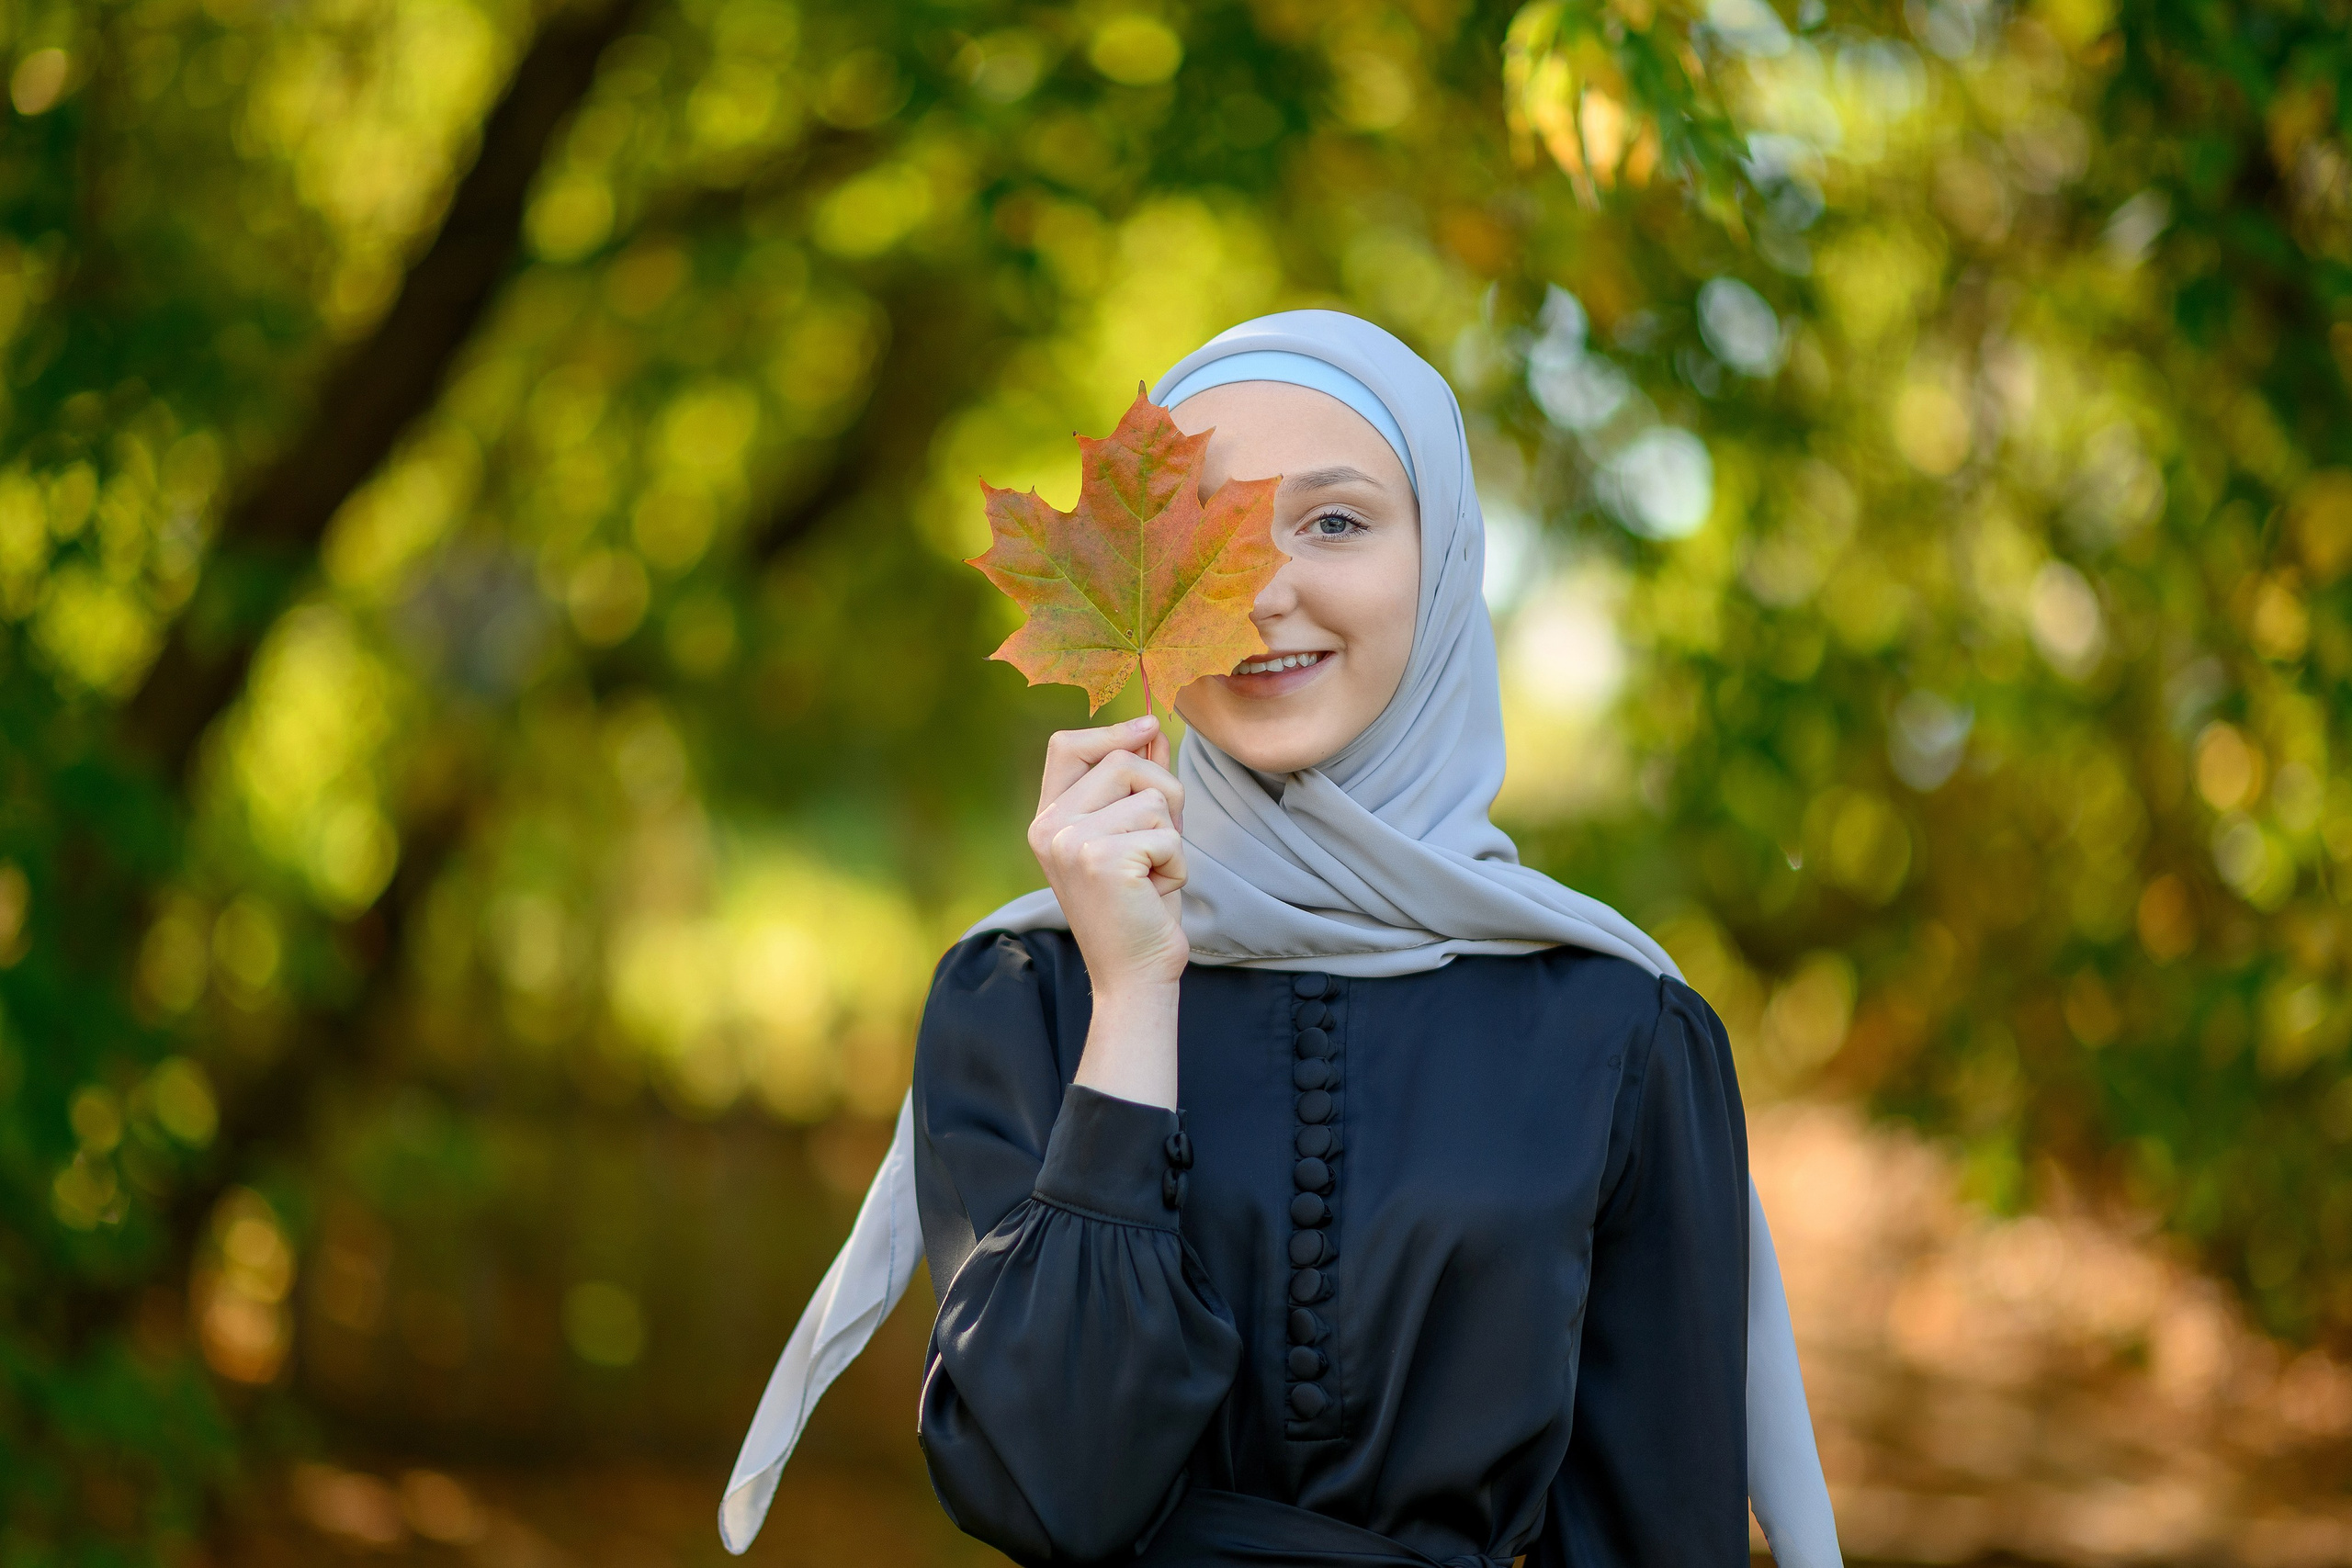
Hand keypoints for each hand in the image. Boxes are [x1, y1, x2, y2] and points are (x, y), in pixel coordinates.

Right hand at [1029, 715, 1187, 1107]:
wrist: (1135, 974)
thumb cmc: (1139, 905)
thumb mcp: (1137, 834)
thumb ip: (1139, 783)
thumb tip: (1152, 727)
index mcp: (1047, 819)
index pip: (1067, 746)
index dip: (1112, 732)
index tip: (1150, 727)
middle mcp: (1049, 827)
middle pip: (1123, 762)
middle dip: (1164, 793)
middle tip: (1160, 843)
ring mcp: (1071, 842)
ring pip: (1153, 797)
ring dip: (1173, 836)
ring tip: (1154, 873)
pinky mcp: (1103, 859)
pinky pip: (1168, 834)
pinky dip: (1178, 863)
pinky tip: (1156, 891)